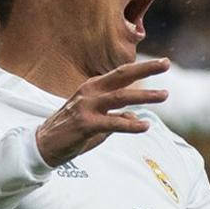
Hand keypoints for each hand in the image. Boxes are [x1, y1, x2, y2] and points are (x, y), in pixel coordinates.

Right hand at [36, 59, 169, 166]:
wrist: (43, 144)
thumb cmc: (71, 130)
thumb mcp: (97, 120)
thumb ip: (117, 117)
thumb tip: (135, 117)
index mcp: (93, 87)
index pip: (122, 73)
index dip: (143, 67)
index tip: (163, 63)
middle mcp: (90, 92)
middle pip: (122, 76)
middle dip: (146, 69)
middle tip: (166, 64)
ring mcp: (87, 107)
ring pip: (120, 97)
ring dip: (144, 96)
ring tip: (164, 95)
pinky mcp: (85, 124)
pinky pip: (112, 123)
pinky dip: (130, 125)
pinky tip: (144, 125)